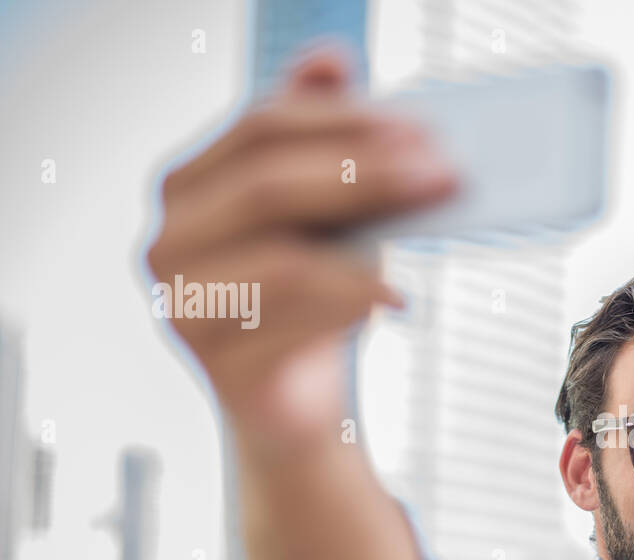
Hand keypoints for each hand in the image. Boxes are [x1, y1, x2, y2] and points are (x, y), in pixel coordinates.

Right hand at [146, 46, 458, 454]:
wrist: (297, 406)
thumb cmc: (308, 300)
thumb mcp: (323, 212)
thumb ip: (318, 136)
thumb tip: (329, 57)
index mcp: (189, 186)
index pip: (261, 127)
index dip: (344, 121)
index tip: (421, 127)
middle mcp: (170, 240)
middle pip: (267, 183)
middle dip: (364, 170)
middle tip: (441, 171)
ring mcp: (184, 306)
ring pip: (280, 254)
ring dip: (368, 232)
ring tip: (432, 218)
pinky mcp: (219, 367)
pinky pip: (293, 323)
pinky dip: (354, 302)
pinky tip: (397, 295)